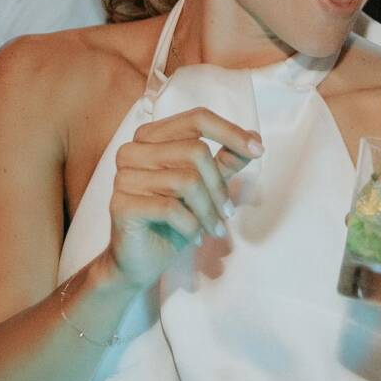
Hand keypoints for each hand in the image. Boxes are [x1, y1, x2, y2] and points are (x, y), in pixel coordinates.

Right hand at [104, 108, 262, 290]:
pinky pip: (170, 208)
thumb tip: (254, 137)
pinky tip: (194, 236)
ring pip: (186, 180)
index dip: (230, 132)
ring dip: (209, 211)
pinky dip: (191, 225)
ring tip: (214, 229)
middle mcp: (133, 151)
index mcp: (151, 137)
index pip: (196, 119)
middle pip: (195, 151)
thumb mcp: (205, 188)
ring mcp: (124, 177)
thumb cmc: (172, 221)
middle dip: (219, 186)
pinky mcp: (121, 204)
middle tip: (228, 213)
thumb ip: (225, 161)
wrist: (140, 261)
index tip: (258, 150)